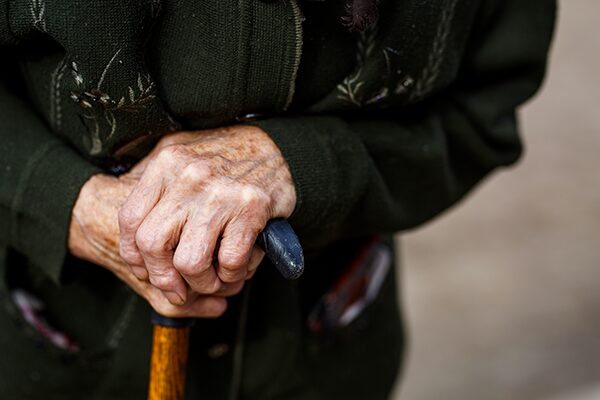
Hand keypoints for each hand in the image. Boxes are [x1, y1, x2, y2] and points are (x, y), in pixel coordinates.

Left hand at [118, 125, 295, 304]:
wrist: (278, 147)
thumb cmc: (225, 158)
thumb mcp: (180, 154)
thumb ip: (153, 182)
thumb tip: (128, 225)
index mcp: (166, 164)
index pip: (130, 221)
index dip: (134, 256)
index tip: (146, 270)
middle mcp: (188, 176)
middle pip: (153, 245)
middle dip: (164, 278)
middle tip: (179, 287)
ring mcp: (220, 193)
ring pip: (190, 262)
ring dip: (202, 283)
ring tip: (212, 280)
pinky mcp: (251, 208)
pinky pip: (230, 262)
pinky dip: (232, 275)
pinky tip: (236, 268)